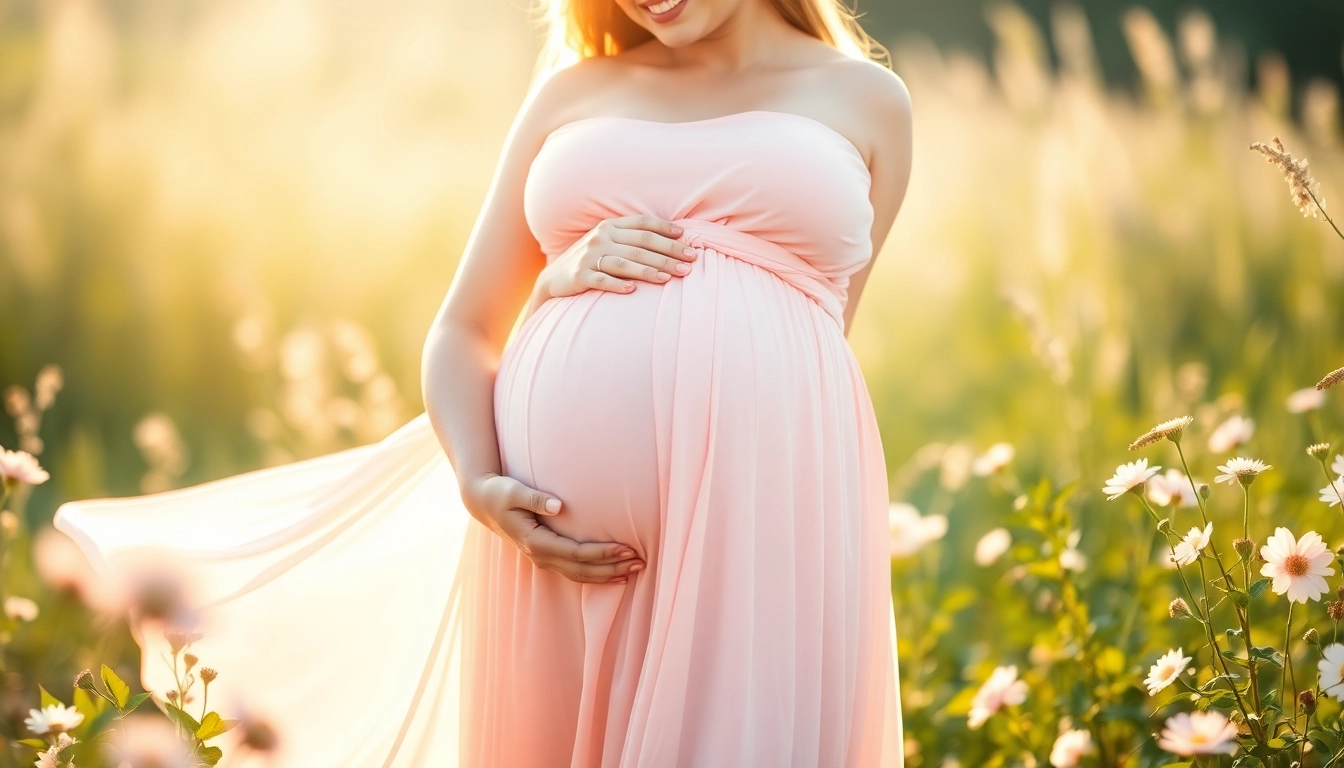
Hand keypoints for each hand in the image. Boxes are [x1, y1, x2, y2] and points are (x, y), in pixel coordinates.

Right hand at [460, 472, 644, 583]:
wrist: (483, 503)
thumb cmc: (499, 493)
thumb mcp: (513, 491)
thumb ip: (536, 498)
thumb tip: (559, 506)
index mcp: (535, 541)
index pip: (576, 553)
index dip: (602, 553)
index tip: (626, 548)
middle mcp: (540, 555)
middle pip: (583, 570)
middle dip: (612, 568)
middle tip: (640, 563)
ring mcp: (543, 559)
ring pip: (580, 575)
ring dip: (608, 574)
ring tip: (635, 570)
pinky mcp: (546, 556)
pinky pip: (575, 571)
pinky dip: (596, 574)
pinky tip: (614, 573)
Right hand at [538, 215, 698, 298]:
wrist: (555, 279)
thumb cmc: (591, 261)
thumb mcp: (608, 242)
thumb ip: (632, 238)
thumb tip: (675, 238)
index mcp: (610, 226)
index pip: (643, 224)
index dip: (666, 230)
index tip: (688, 239)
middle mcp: (600, 237)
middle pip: (641, 245)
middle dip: (669, 254)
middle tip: (691, 263)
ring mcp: (588, 256)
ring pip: (625, 262)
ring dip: (650, 270)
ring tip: (671, 278)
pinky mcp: (579, 276)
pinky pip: (601, 280)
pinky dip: (617, 284)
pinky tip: (633, 290)